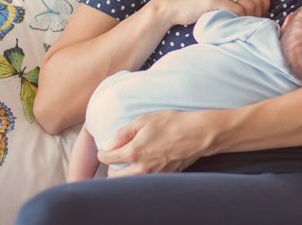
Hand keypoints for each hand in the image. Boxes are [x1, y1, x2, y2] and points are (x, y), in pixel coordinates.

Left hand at [98, 110, 217, 177]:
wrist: (198, 134)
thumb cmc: (172, 123)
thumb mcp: (145, 120)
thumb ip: (123, 132)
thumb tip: (110, 143)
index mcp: (134, 152)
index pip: (107, 158)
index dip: (103, 152)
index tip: (105, 149)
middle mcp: (141, 168)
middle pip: (114, 177)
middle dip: (111, 167)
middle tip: (116, 157)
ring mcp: (153, 175)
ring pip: (129, 181)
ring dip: (125, 174)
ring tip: (129, 162)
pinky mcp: (164, 176)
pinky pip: (145, 180)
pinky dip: (140, 175)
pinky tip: (145, 164)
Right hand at [152, 0, 269, 26]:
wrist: (171, 7)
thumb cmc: (195, 4)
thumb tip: (256, 5)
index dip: (265, 2)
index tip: (262, 15)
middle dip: (261, 12)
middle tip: (255, 24)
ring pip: (249, 4)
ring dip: (252, 18)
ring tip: (246, 26)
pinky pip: (237, 10)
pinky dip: (241, 19)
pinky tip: (237, 25)